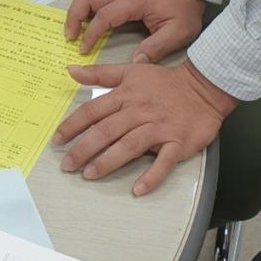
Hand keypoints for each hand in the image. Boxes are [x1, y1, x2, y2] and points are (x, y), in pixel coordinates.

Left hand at [53, 59, 236, 194]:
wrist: (203, 88)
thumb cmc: (164, 82)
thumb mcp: (131, 71)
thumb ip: (100, 73)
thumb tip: (71, 70)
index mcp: (126, 96)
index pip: (94, 110)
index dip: (73, 125)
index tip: (57, 140)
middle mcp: (140, 112)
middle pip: (107, 131)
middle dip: (84, 148)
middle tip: (67, 165)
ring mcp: (159, 128)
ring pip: (130, 145)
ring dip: (109, 161)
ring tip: (90, 174)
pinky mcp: (178, 143)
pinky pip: (164, 162)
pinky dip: (152, 176)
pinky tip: (138, 189)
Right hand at [65, 0, 205, 58]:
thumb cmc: (183, 11)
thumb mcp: (177, 33)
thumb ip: (156, 47)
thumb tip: (135, 61)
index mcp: (134, 2)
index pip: (104, 16)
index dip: (91, 34)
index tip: (84, 50)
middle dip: (74, 15)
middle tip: (70, 36)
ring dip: (78, 7)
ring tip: (73, 27)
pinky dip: (86, 1)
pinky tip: (85, 14)